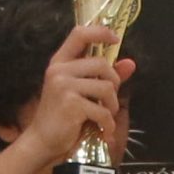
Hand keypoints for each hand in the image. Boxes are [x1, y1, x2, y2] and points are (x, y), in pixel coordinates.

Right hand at [22, 23, 122, 167]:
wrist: (42, 142)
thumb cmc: (61, 117)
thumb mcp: (81, 92)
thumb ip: (104, 76)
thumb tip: (130, 63)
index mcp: (59, 62)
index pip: (79, 34)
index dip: (100, 32)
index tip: (115, 38)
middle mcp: (59, 70)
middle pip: (101, 63)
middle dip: (114, 83)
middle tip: (110, 100)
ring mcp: (63, 87)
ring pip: (106, 87)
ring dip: (112, 105)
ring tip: (106, 116)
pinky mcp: (71, 105)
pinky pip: (102, 110)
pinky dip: (107, 123)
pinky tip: (103, 130)